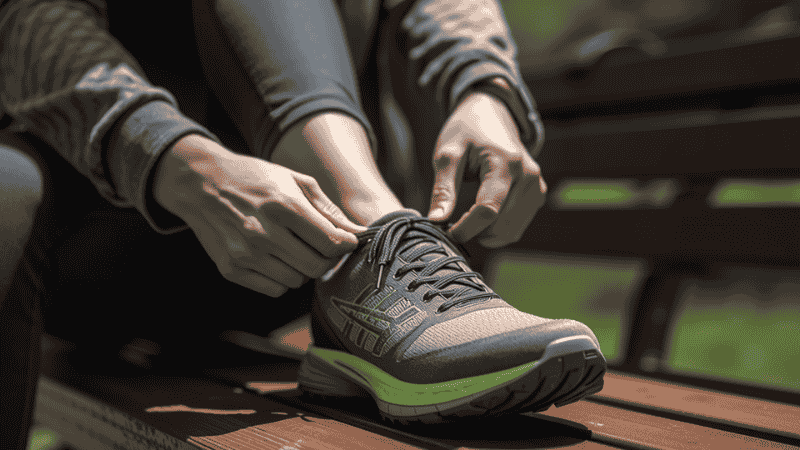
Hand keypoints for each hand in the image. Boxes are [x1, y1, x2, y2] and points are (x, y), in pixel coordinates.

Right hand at [153, 134, 366, 296]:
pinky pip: (274, 290)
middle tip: (321, 247)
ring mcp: (245, 254)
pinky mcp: (231, 270)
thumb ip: (329, 210)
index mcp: (283, 205)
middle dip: (326, 259)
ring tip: (293, 247)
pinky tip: (275, 258)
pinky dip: (282, 278)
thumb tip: (360, 234)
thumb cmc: (255, 178)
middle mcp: (264, 232)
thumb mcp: (295, 181)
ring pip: (297, 282)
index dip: (345, 245)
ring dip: (303, 268)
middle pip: (317, 267)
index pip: (332, 243)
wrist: (201, 183)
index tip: (344, 241)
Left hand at [427, 92, 546, 247]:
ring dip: (486, 234)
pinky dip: (498, 230)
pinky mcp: (537, 194)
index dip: (465, 228)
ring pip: (511, 231)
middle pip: (501, 225)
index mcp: (506, 162)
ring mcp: (537, 186)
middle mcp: (528, 176)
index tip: (445, 231)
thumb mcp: (448, 153)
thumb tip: (437, 221)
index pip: (488, 209)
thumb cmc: (465, 131)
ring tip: (465, 220)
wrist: (490, 114)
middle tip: (452, 226)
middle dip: (474, 232)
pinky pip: (517, 226)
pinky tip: (480, 218)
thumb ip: (443, 188)